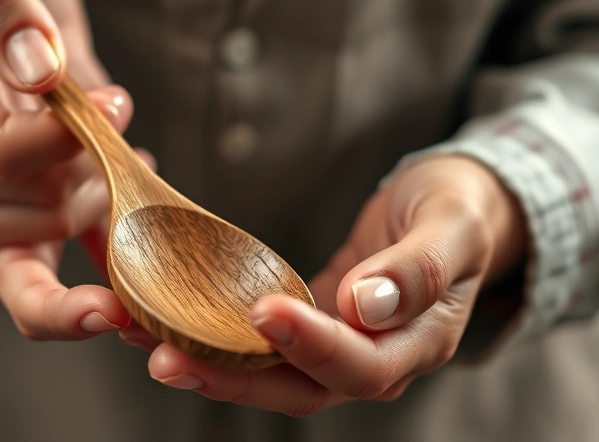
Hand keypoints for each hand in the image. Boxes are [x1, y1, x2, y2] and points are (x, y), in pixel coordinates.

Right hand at [0, 0, 146, 339]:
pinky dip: (84, 275)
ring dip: (94, 213)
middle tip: (115, 123)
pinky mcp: (19, 204)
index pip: (0, 157)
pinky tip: (126, 253)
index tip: (114, 102)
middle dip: (90, 176)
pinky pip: (35, 275)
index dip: (70, 141)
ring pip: (33, 244)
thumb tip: (36, 67)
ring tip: (121, 159)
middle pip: (27, 211)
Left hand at [139, 156, 526, 415]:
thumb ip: (419, 269)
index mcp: (417, 343)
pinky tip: (161, 316)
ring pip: (266, 373)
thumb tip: (366, 305)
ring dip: (204, 360)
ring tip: (141, 337)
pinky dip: (210, 333)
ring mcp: (337, 349)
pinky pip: (257, 342)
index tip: (265, 312)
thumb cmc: (457, 212)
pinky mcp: (308, 327)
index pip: (359, 365)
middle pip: (297, 388)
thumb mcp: (452, 226)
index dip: (312, 346)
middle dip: (229, 375)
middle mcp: (374, 359)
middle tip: (166, 354)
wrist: (452, 209)